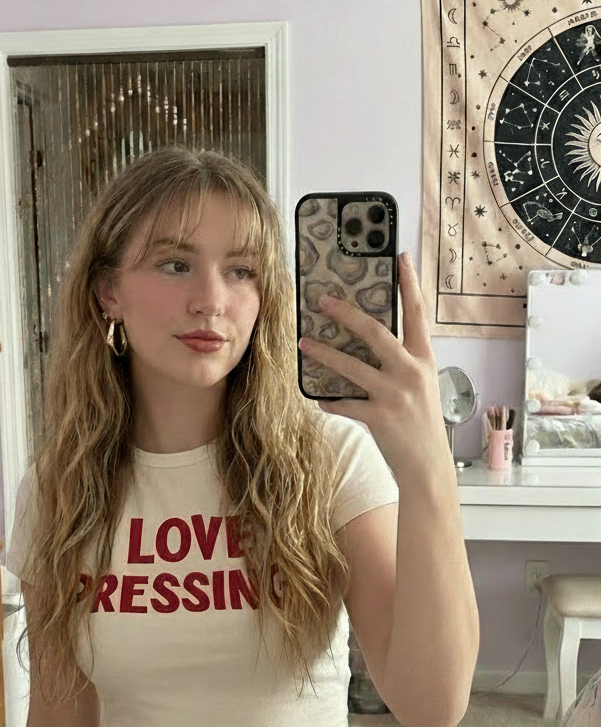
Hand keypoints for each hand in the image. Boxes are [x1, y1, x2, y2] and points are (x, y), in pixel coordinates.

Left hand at [298, 252, 451, 482]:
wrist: (428, 466)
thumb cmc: (421, 425)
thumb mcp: (421, 387)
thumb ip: (401, 364)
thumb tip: (369, 345)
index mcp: (424, 360)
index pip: (417, 313)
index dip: (409, 283)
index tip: (399, 256)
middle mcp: (411, 372)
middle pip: (376, 332)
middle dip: (347, 313)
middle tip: (323, 300)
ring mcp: (395, 394)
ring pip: (352, 366)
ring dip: (324, 354)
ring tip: (304, 343)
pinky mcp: (379, 417)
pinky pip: (345, 403)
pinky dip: (330, 400)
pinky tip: (318, 397)